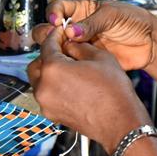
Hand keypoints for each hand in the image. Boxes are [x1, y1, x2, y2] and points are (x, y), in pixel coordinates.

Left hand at [27, 27, 151, 154]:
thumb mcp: (101, 57)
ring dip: (49, 72)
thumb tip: (70, 43)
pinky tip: (71, 84)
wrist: (120, 123)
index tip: (60, 32)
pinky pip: (47, 95)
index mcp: (53, 69)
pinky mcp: (52, 115)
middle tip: (64, 50)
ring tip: (69, 69)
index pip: (47, 45)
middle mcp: (44, 87)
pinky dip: (53, 87)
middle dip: (48, 55)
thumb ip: (80, 46)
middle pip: (36, 64)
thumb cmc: (114, 92)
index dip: (55, 35)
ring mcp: (46, 104)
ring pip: (39, 81)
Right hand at [32, 0, 156, 70]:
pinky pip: (69, 62)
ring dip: (54, 49)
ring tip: (63, 52)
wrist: (149, 43)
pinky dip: (65, 64)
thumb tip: (70, 31)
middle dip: (47, 33)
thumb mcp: (112, 16)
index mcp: (82, 9)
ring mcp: (80, 44)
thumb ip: (91, 24)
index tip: (57, 22)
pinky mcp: (85, 60)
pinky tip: (70, 64)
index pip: (58, 7)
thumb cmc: (134, 21)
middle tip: (55, 38)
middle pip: (49, 28)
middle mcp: (77, 26)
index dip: (53, 13)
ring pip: (56, 47)